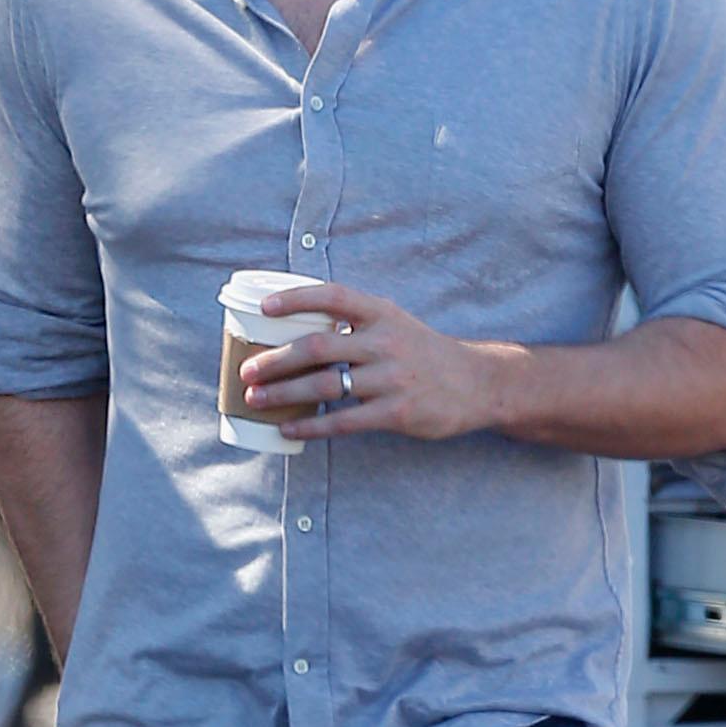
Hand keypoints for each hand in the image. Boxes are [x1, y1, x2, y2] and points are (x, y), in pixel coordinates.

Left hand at [243, 282, 498, 441]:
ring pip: (326, 386)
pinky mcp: (396, 413)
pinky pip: (343, 422)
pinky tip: (288, 429)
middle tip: (247, 370)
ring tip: (256, 399)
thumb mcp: (395, 324)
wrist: (477, 383)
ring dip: (284, 394)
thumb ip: (355, 324)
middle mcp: (385, 342)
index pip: (333, 297)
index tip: (264, 308)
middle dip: (276, 360)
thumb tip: (298, 330)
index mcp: (381, 313)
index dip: (296, 299)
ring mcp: (392, 379)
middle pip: (318, 347)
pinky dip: (311, 426)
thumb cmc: (423, 353)